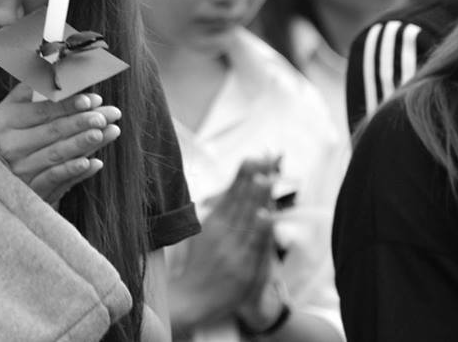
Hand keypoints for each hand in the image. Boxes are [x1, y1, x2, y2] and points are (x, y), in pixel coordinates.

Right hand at [0, 83, 120, 203]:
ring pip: (56, 155)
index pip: (43, 111)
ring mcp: (19, 169)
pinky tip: (93, 163)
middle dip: (83, 122)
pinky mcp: (27, 189)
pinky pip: (53, 180)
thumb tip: (51, 69)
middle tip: (107, 114)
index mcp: (7, 120)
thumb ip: (27, 90)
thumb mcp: (4, 108)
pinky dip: (74, 172)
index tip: (91, 99)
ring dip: (83, 144)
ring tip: (107, 132)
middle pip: (53, 132)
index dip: (68, 105)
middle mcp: (12, 144)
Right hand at [171, 157, 278, 328]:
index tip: (253, 157)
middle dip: (253, 180)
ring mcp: (233, 251)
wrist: (190, 300)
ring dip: (258, 198)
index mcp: (213, 224)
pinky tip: (267, 216)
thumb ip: (220, 215)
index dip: (243, 177)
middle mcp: (222, 234)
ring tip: (265, 178)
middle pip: (241, 203)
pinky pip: (254, 247)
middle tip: (263, 159)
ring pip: (249, 220)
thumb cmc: (199, 267)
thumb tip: (233, 192)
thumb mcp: (206, 235)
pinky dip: (261, 231)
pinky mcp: (243, 269)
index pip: (231, 196)